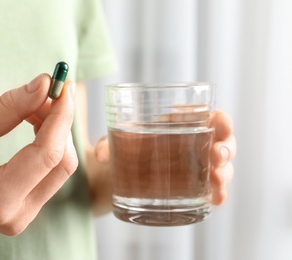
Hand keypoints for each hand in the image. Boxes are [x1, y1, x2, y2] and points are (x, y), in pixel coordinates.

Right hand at [0, 74, 77, 236]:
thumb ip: (10, 108)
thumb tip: (44, 84)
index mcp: (1, 198)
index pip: (48, 153)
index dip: (61, 116)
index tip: (63, 86)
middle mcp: (19, 214)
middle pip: (62, 163)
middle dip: (60, 124)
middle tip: (48, 93)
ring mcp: (24, 215)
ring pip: (59, 168)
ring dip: (55, 133)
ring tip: (35, 107)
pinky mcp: (24, 209)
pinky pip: (49, 174)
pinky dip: (47, 146)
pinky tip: (35, 124)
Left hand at [94, 110, 235, 205]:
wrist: (117, 175)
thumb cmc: (124, 148)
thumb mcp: (114, 142)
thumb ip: (107, 144)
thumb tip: (100, 155)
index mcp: (182, 124)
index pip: (210, 118)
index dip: (221, 121)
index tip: (221, 125)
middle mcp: (194, 144)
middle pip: (222, 143)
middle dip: (226, 149)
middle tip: (216, 156)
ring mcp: (196, 167)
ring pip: (221, 167)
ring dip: (224, 173)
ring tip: (216, 181)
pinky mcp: (193, 187)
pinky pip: (211, 189)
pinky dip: (218, 193)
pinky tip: (217, 199)